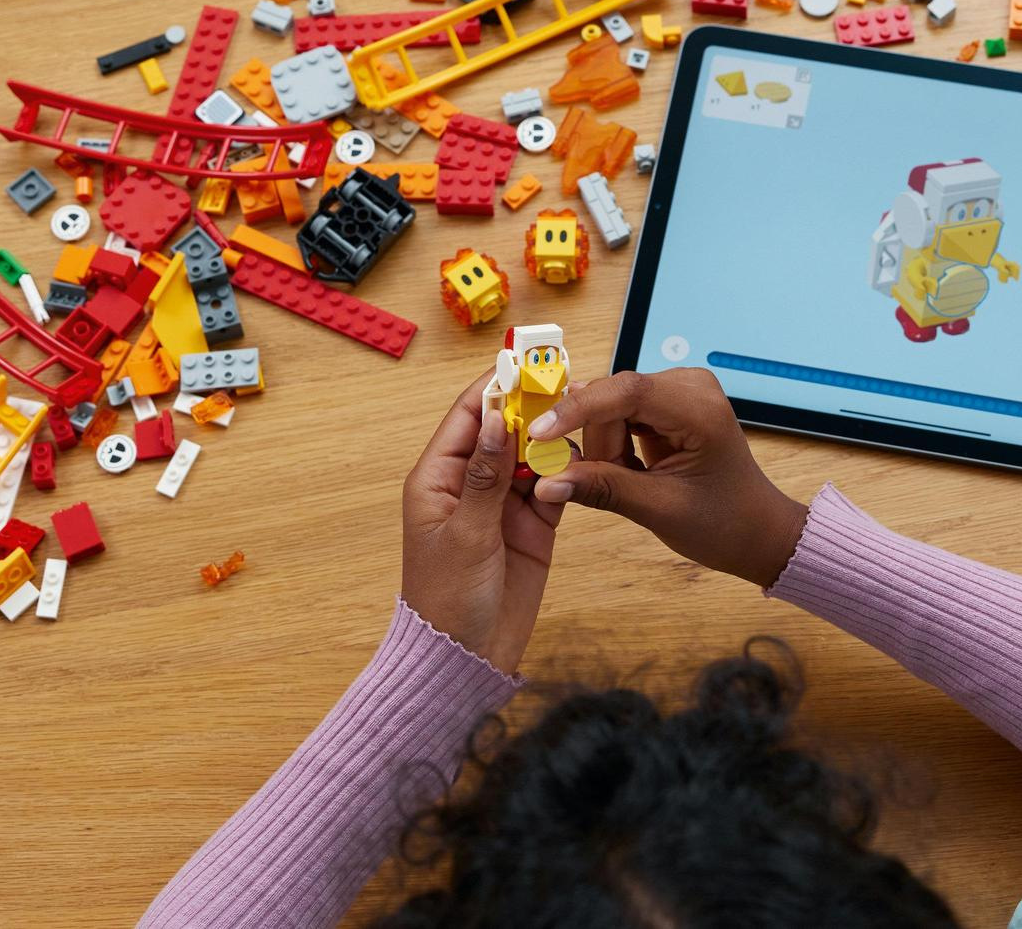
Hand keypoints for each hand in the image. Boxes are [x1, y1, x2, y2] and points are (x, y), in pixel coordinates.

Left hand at [401, 372, 571, 673]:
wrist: (467, 658)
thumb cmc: (448, 599)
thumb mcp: (466, 535)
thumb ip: (485, 476)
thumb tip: (495, 418)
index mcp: (438, 477)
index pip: (468, 416)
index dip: (496, 388)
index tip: (526, 363)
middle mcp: (470, 483)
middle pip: (503, 429)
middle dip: (531, 407)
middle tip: (567, 383)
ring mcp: (502, 503)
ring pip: (531, 453)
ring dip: (552, 438)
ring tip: (582, 415)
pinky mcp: (532, 525)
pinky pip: (551, 485)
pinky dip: (566, 472)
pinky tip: (582, 459)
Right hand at [528, 368, 807, 587]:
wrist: (757, 531)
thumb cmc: (724, 523)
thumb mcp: (659, 510)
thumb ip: (602, 489)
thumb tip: (547, 483)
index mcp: (699, 409)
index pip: (625, 391)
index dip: (577, 410)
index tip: (540, 434)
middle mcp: (689, 386)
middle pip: (612, 399)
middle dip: (600, 444)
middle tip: (617, 481)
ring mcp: (678, 390)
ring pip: (609, 406)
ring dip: (607, 447)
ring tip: (635, 479)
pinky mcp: (667, 400)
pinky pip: (618, 412)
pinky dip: (613, 442)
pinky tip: (633, 467)